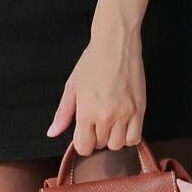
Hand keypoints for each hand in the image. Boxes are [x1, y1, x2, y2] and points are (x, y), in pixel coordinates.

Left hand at [46, 25, 145, 156]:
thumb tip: (52, 133)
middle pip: (100, 145)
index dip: (82, 143)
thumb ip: (63, 113)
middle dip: (96, 137)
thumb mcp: (72, 86)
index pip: (84, 147)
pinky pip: (135, 138)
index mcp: (86, 112)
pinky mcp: (140, 110)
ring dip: (112, 137)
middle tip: (96, 120)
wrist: (116, 45)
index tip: (84, 133)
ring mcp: (125, 114)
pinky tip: (123, 124)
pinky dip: (129, 136)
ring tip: (110, 122)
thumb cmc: (92, 62)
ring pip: (119, 145)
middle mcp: (106, 117)